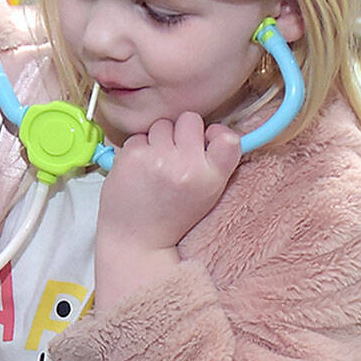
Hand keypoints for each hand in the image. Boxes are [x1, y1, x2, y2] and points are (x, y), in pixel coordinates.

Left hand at [96, 112, 241, 254]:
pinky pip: (138, 136)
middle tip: (174, 156)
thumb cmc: (171, 218)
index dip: (216, 133)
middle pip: (190, 119)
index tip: (206, 141)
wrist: (136, 241)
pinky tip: (138, 170)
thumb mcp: (206, 195)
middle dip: (182, 133)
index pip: (228, 137)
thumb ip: (213, 163)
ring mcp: (158, 159)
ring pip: (162, 124)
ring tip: (154, 166)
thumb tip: (216, 128)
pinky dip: (137, 149)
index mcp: (211, 178)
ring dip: (158, 140)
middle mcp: (187, 166)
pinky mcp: (132, 156)